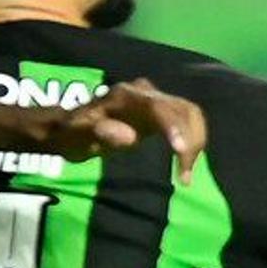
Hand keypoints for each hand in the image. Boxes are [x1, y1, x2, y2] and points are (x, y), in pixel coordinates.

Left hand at [35, 80, 206, 178]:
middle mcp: (145, 93)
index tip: (181, 151)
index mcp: (125, 96)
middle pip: (181, 109)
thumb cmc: (72, 133)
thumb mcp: (78, 135)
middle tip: (184, 175)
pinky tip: (185, 164)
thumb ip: (100, 132)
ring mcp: (156, 100)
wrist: (71, 126)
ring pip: (190, 114)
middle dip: (190, 140)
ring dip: (195, 142)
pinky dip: (193, 141)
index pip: (157, 106)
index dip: (173, 126)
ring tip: (185, 174)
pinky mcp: (163, 111)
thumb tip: (130, 136)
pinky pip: (188, 120)